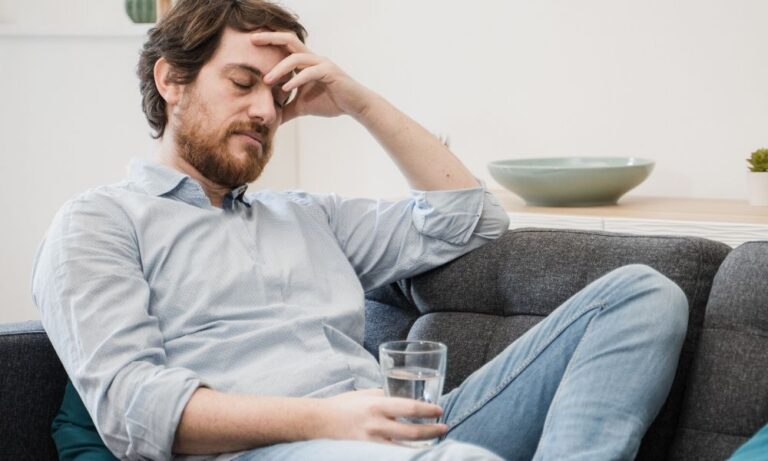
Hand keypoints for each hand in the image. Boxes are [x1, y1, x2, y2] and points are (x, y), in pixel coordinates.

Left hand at [251, 31, 375, 122]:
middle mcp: (312, 58)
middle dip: (270, 38)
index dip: (268, 42)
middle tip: (252, 41)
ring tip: (266, 80)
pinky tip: (286, 88)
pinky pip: (310, 72)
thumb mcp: (302, 107)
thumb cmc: (331, 102)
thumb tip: (270, 121)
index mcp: (304, 63)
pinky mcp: (330, 72)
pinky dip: (297, 80)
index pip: (283, 47)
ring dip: (279, 68)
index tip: (249, 44)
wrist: (355, 105)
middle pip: (289, 40)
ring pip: (297, 57)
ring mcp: (321, 63)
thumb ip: (286, 110)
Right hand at [312, 388, 448, 443]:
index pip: (410, 407)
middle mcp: (376, 425)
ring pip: (405, 448)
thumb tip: (405, 395)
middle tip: (444, 428)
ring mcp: (372, 443)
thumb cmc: (343, 405)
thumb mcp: (365, 394)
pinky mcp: (367, 452)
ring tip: (435, 441)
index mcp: (377, 405)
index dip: (428, 410)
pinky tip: (415, 451)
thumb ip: (385, 395)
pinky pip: (391, 455)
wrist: (319, 422)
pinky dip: (405, 453)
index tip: (440, 410)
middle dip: (432, 430)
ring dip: (423, 445)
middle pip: (413, 431)